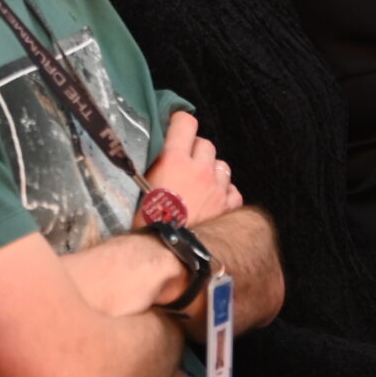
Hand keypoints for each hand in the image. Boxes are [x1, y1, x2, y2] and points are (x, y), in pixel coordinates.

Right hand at [143, 110, 234, 226]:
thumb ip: (155, 168)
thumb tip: (159, 159)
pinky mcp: (229, 206)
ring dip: (213, 171)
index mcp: (174, 159)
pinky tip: (215, 202)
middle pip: (206, 143)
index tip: (177, 128)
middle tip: (186, 165)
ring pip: (222, 165)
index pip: (185, 122)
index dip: (181, 122)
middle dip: (197, 151)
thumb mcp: (142, 189)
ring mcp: (218, 187)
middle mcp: (200, 168)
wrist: (170, 254)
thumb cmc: (148, 224)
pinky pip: (233, 190)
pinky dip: (225, 193)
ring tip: (202, 185)